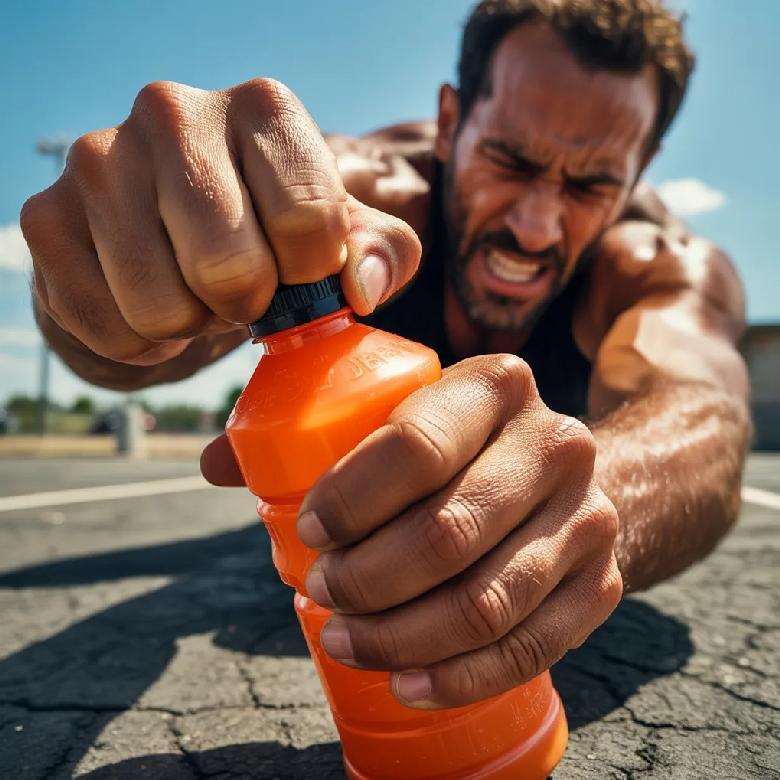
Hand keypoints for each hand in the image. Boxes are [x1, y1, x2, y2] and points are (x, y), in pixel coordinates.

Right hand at [21, 79, 419, 365]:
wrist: (174, 231)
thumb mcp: (346, 237)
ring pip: (162, 310)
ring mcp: (98, 159)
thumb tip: (358, 288)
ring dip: (191, 326)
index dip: (310, 275)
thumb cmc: (271, 232)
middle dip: (247, 306)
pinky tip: (149, 300)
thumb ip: (381, 254)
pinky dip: (140, 342)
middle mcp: (174, 113)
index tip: (298, 269)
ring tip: (194, 292)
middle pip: (229, 269)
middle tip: (242, 291)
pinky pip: (109, 328)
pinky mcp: (44, 216)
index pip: (309, 222)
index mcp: (263, 108)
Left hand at [202, 355, 622, 708]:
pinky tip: (406, 681)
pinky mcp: (601, 582)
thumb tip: (216, 462)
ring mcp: (588, 516)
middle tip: (320, 592)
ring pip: (486, 602)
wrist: (561, 470)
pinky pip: (529, 647)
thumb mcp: (403, 408)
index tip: (311, 531)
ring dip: (400, 636)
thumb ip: (309, 427)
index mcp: (497, 382)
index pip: (415, 445)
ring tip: (345, 639)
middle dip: (366, 579)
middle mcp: (556, 443)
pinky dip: (459, 675)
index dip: (350, 500)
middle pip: (447, 533)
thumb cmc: (460, 440)